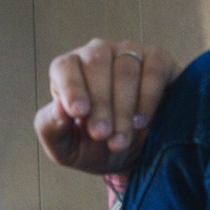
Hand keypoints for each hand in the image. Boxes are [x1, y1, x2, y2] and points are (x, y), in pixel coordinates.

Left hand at [35, 39, 179, 174]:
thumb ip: (51, 129)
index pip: (65, 67)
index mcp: (68, 70)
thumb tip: (58, 109)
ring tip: (120, 139)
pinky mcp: (158, 60)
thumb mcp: (64, 147)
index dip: (71, 87)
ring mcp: (129, 52)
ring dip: (123, 108)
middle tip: (102, 135)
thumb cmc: (91, 146)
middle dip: (100, 104)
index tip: (79, 112)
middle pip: (96, 64)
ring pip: (126, 69)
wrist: (132, 157)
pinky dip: (148, 98)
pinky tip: (141, 122)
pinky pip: (154, 70)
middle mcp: (97, 53)